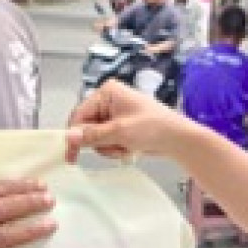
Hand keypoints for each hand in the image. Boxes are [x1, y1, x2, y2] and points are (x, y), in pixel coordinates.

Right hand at [66, 79, 192, 162]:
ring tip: (127, 147)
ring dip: (109, 147)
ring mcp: (115, 114)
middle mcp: (108, 100)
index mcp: (107, 92)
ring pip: (96, 138)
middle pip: (87, 127)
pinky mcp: (121, 126)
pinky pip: (107, 141)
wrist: (179, 139)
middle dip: (100, 142)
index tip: (70, 155)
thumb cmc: (153, 128)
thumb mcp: (120, 132)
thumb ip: (93, 135)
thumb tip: (68, 137)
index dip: (74, 135)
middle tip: (114, 148)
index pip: (79, 114)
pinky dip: (116, 148)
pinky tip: (130, 149)